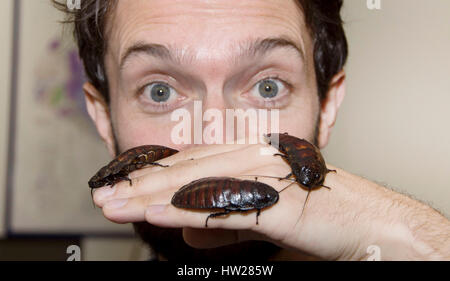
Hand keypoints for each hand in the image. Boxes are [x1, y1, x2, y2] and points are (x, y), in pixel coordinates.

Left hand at [92, 143, 448, 259]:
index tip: (124, 186)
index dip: (156, 173)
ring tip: (117, 203)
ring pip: (199, 182)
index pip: (194, 163)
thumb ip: (225, 224)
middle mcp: (256, 158)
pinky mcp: (278, 200)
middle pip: (189, 168)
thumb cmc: (321, 220)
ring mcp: (267, 176)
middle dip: (143, 182)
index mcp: (253, 158)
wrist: (370, 225)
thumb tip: (188, 233)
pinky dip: (185, 206)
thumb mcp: (263, 221)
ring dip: (153, 193)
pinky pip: (223, 204)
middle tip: (106, 194)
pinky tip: (153, 211)